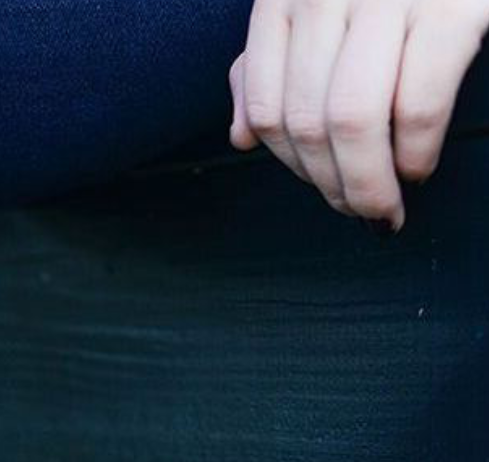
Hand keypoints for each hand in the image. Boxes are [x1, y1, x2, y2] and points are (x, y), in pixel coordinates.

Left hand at [229, 0, 488, 227]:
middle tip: (361, 212)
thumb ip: (270, 63)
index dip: (293, 165)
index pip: (268, 108)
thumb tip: (240, 136)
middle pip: (310, 123)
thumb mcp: (316, 8)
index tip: (324, 187)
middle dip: (334, 186)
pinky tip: (416, 167)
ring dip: (368, 185)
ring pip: (353, 122)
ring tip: (384, 206)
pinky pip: (417, 108)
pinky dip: (414, 155)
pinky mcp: (450, 8)